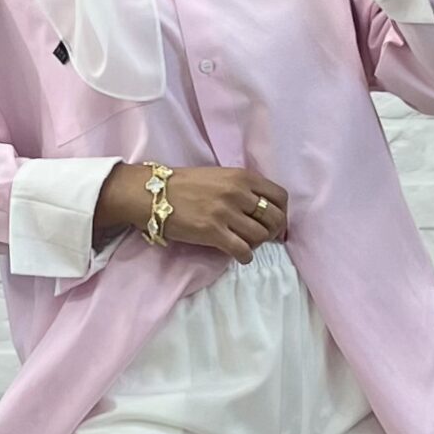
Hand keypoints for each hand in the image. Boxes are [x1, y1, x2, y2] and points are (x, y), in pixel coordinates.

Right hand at [101, 163, 287, 264]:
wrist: (152, 194)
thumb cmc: (184, 186)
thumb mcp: (219, 177)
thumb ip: (242, 188)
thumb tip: (264, 210)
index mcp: (242, 177)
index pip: (280, 197)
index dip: (281, 213)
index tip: (274, 223)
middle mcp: (237, 192)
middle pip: (274, 219)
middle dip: (273, 232)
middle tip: (262, 238)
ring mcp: (226, 212)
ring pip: (260, 236)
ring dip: (257, 244)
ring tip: (245, 244)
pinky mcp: (213, 232)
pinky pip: (243, 250)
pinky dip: (245, 256)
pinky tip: (239, 255)